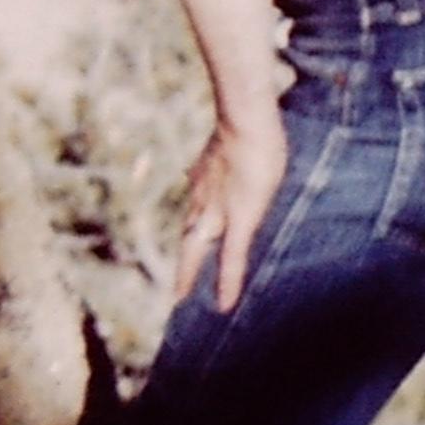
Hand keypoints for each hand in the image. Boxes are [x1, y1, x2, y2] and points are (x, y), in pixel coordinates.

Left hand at [172, 97, 290, 315]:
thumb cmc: (248, 121)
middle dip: (183, 264)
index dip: (194, 226)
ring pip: (198, 251)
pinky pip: (231, 260)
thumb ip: (233, 144)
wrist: (245, 119)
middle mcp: (205, 200)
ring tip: (181, 300)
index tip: (192, 236)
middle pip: (189, 237)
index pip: (196, 210)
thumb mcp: (238, 136)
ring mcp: (218, 212)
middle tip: (176, 291)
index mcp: (205, 181)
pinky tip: (225, 305)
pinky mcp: (239, 221)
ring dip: (188, 275)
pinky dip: (227, 283)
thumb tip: (234, 130)